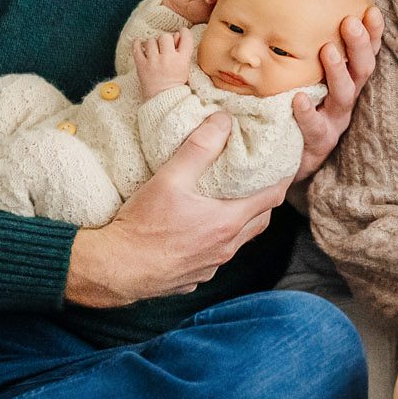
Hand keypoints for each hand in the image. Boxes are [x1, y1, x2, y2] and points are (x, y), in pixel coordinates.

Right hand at [65, 111, 283, 306]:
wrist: (116, 269)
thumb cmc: (143, 225)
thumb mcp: (170, 178)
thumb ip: (199, 147)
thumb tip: (223, 121)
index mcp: (227, 222)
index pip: (272, 197)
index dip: (280, 178)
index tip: (281, 163)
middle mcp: (225, 248)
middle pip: (260, 221)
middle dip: (263, 199)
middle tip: (257, 179)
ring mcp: (210, 266)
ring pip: (238, 241)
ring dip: (241, 221)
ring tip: (229, 200)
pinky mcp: (193, 277)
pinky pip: (215, 256)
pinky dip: (217, 240)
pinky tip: (200, 229)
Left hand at [134, 29, 193, 95]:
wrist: (163, 100)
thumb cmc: (175, 84)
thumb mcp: (184, 68)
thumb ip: (182, 50)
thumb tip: (177, 34)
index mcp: (182, 60)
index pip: (186, 38)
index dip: (184, 32)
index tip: (181, 32)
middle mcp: (168, 59)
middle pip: (166, 37)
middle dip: (165, 40)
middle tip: (165, 48)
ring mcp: (154, 62)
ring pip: (151, 41)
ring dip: (152, 44)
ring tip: (154, 51)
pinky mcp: (141, 66)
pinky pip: (136, 49)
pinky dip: (137, 44)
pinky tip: (139, 43)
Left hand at [289, 7, 381, 182]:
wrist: (287, 157)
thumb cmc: (295, 107)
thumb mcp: (306, 76)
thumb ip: (305, 48)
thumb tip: (298, 5)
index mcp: (348, 80)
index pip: (366, 53)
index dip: (373, 34)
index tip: (371, 10)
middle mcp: (346, 99)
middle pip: (362, 70)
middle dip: (359, 45)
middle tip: (350, 22)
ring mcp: (334, 121)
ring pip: (344, 96)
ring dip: (337, 72)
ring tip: (327, 50)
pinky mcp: (318, 142)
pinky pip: (314, 127)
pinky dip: (307, 113)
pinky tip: (298, 99)